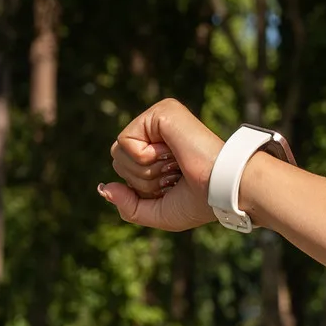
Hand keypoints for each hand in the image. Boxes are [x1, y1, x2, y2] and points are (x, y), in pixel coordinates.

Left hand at [98, 98, 222, 230]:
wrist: (222, 188)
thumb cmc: (199, 202)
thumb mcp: (158, 213)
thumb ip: (129, 206)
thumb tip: (103, 187)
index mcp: (160, 151)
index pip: (125, 170)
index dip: (143, 188)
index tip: (173, 185)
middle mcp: (158, 132)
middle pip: (118, 160)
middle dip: (141, 180)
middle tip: (173, 176)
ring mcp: (159, 119)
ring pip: (118, 152)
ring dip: (144, 171)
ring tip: (174, 165)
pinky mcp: (161, 112)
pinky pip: (126, 140)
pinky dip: (144, 158)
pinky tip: (170, 153)